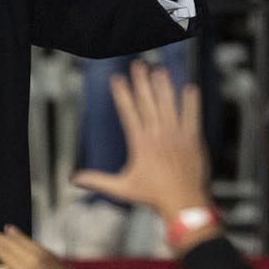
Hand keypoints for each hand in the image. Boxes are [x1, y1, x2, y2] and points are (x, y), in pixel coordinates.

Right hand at [0, 225, 76, 268]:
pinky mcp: (48, 252)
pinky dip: (23, 237)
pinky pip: (32, 242)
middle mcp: (30, 258)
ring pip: (22, 239)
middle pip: (10, 243)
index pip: (2, 252)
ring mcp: (40, 253)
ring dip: (12, 234)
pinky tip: (19, 235)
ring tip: (4, 230)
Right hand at [72, 62, 209, 221]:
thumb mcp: (121, 188)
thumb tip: (76, 180)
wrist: (182, 202)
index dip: (122, 93)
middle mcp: (157, 134)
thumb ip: (98, 181)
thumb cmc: (153, 196)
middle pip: (148, 102)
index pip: (128, 111)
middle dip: (142, 81)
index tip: (117, 79)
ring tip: (160, 70)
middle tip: (138, 65)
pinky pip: (192, 116)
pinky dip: (192, 102)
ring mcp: (176, 135)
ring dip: (164, 86)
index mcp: (140, 142)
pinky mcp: (192, 139)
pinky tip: (190, 88)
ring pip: (169, 104)